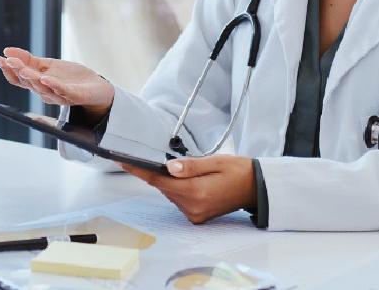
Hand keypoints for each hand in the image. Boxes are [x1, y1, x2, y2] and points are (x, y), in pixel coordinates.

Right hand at [0, 47, 114, 119]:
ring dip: (32, 79)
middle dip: (17, 71)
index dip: (8, 70)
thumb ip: (28, 60)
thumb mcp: (47, 65)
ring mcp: (59, 95)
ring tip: (23, 69)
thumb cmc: (70, 77)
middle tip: (8, 61)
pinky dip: (54, 85)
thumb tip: (7, 50)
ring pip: (42, 88)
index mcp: (37, 84)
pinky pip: (62, 91)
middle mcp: (45, 91)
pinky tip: (46, 78)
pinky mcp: (73, 96)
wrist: (95, 87)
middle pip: (28, 82)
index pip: (19, 79)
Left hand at [125, 155, 256, 223]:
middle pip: (164, 186)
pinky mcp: (198, 217)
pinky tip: (192, 182)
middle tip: (167, 160)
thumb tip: (169, 167)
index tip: (122, 161)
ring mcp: (195, 214)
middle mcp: (193, 206)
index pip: (159, 180)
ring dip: (172, 181)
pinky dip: (180, 190)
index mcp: (197, 191)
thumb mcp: (215, 161)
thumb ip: (191, 165)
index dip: (139, 170)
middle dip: (161, 173)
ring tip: (190, 171)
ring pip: (171, 193)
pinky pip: (180, 200)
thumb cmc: (238, 171)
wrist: (256, 188)